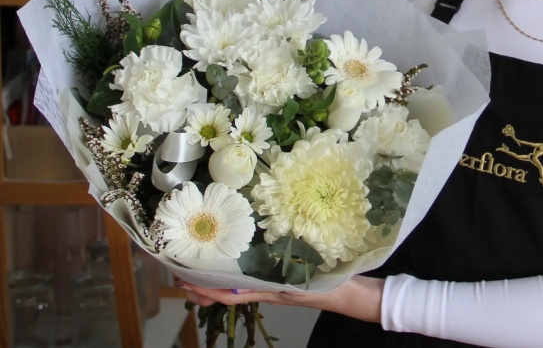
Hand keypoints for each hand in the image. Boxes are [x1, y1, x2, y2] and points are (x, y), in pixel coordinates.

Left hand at [176, 275, 384, 323]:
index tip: (185, 284)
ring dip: (214, 281)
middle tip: (178, 277)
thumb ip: (275, 284)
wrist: (346, 293)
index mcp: (266, 290)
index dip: (205, 291)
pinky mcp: (278, 279)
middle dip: (201, 287)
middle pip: (225, 291)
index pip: (227, 295)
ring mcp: (270, 285)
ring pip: (235, 286)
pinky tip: (230, 265)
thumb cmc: (325, 286)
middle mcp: (264, 288)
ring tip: (196, 271)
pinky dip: (234, 274)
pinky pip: (250, 279)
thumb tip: (243, 285)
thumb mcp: (300, 284)